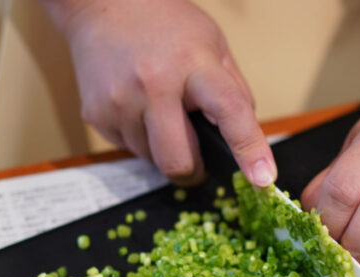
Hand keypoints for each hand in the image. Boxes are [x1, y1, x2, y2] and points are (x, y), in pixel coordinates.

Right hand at [45, 0, 275, 185]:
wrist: (101, 6)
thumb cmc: (165, 26)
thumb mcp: (212, 45)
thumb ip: (233, 92)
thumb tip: (245, 139)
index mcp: (193, 64)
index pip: (229, 111)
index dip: (249, 148)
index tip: (262, 177)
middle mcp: (154, 84)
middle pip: (179, 160)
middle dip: (193, 170)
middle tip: (197, 161)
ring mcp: (120, 102)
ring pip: (153, 161)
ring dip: (164, 149)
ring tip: (160, 112)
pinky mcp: (97, 116)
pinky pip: (129, 149)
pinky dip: (140, 139)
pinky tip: (137, 107)